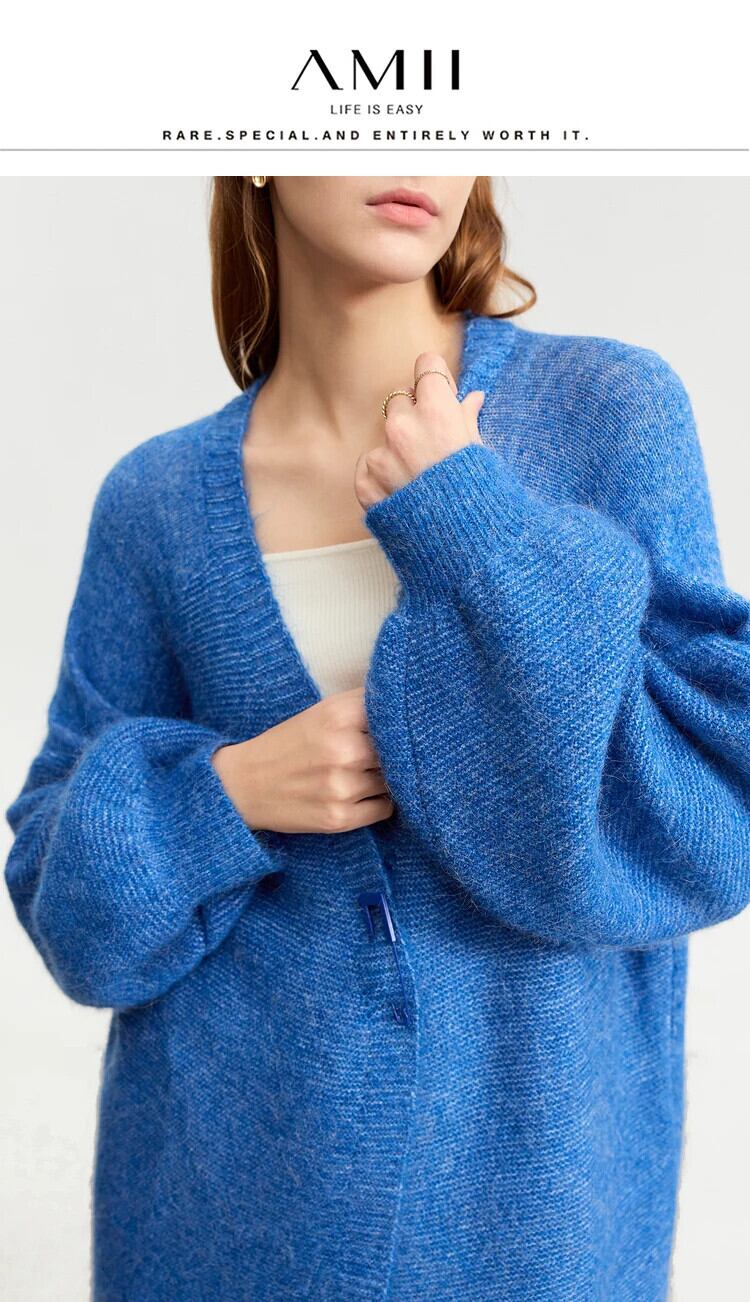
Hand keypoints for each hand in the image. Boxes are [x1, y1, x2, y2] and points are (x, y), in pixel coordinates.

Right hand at [211, 686, 393, 834]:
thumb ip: (361, 705)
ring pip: (393, 780)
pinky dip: (378, 802)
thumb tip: (404, 703)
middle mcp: (344, 750)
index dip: (396, 721)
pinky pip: (385, 808)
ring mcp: (343, 786)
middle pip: (398, 750)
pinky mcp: (340, 818)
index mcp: (337, 716)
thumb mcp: (320, 712)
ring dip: (384, 778)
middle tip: (376, 754)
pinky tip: (359, 795)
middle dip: (392, 752)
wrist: (242, 786)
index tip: (396, 726)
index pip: (393, 714)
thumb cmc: (286, 746)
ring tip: (363, 774)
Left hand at [354, 350, 484, 508]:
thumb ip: (467, 419)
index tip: (438, 392)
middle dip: (414, 417)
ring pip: (384, 437)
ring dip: (397, 450)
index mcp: (436, 412)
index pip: (426, 366)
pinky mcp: (365, 483)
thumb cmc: (480, 497)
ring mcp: (381, 456)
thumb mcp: (481, 453)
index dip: (434, 379)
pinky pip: (369, 466)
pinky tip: (405, 494)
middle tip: (432, 448)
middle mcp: (403, 427)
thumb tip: (472, 398)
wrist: (465, 547)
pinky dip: (382, 477)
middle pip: (400, 400)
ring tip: (420, 479)